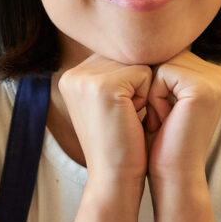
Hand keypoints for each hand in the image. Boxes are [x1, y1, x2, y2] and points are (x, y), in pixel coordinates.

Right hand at [55, 53, 153, 178]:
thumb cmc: (121, 144)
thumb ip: (115, 72)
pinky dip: (148, 97)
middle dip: (137, 86)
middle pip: (127, 57)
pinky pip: (145, 73)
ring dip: (144, 91)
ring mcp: (86, 79)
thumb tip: (141, 43)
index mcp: (72, 76)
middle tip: (126, 117)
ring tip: (129, 118)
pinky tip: (133, 118)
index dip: (131, 84)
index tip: (121, 114)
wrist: (115, 178)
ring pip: (138, 64)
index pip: (118, 57)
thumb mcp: (111, 102)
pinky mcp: (104, 86)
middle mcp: (73, 74)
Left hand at [142, 53, 220, 186]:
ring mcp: (217, 80)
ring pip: (162, 62)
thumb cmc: (161, 140)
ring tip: (162, 119)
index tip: (162, 112)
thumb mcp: (164, 96)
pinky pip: (161, 73)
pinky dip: (154, 97)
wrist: (172, 175)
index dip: (154, 80)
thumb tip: (140, 36)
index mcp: (215, 74)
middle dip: (152, 85)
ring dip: (151, 92)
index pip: (171, 53)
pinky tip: (164, 120)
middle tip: (162, 118)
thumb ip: (164, 66)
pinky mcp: (204, 88)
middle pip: (167, 54)